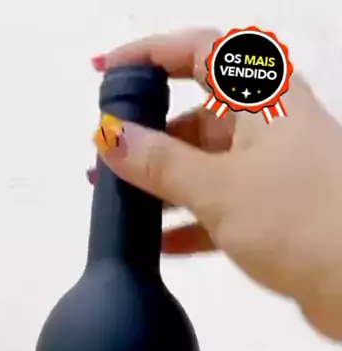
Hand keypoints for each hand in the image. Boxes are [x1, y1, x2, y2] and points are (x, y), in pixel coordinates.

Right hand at [92, 29, 341, 339]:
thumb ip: (159, 163)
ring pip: (205, 166)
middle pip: (197, 116)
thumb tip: (110, 137)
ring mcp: (272, 171)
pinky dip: (188, 221)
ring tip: (120, 206)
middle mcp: (269, 126)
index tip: (106, 75)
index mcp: (264, 96)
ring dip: (163, 184)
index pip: (199, 53)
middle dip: (148, 136)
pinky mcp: (275, 213)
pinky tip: (158, 244)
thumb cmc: (299, 218)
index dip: (150, 56)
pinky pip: (219, 207)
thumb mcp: (218, 188)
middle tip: (105, 160)